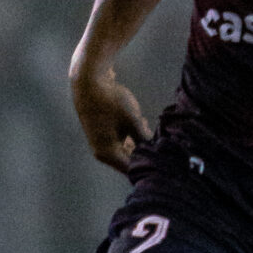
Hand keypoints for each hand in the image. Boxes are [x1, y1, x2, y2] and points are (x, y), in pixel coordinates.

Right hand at [69, 59, 152, 174]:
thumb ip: (144, 138)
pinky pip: (119, 142)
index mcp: (108, 154)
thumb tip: (157, 150)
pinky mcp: (101, 135)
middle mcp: (102, 154)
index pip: (132, 169)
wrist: (88, 83)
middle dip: (145, 152)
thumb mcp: (132, 120)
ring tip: (149, 128)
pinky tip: (141, 123)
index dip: (148, 164)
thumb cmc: (111, 102)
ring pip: (126, 151)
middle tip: (160, 141)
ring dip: (139, 143)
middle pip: (129, 161)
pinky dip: (131, 136)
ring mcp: (100, 145)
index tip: (163, 158)